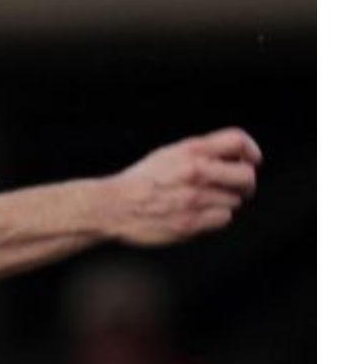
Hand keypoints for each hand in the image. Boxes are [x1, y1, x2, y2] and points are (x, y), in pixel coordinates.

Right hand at [108, 128, 261, 245]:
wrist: (112, 206)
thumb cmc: (139, 181)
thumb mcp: (167, 155)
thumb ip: (199, 153)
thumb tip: (233, 158)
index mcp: (190, 151)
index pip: (237, 141)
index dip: (250, 151)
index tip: (251, 161)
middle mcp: (195, 172)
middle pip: (246, 176)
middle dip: (245, 184)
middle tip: (238, 188)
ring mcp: (194, 199)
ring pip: (235, 200)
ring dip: (224, 202)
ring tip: (203, 202)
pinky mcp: (191, 222)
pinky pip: (223, 219)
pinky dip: (215, 218)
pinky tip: (198, 214)